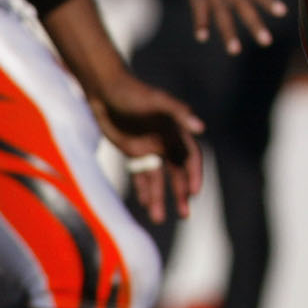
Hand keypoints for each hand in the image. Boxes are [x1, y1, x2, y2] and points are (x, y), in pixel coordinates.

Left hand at [87, 71, 204, 223]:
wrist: (105, 90)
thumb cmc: (134, 92)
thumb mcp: (157, 101)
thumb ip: (179, 113)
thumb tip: (202, 128)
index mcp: (176, 129)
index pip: (191, 156)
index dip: (194, 174)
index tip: (193, 193)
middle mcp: (166, 141)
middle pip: (177, 172)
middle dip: (181, 192)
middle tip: (184, 214)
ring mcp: (149, 148)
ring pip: (157, 178)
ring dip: (160, 197)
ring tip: (159, 218)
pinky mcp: (132, 152)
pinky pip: (140, 175)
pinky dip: (143, 190)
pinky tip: (144, 205)